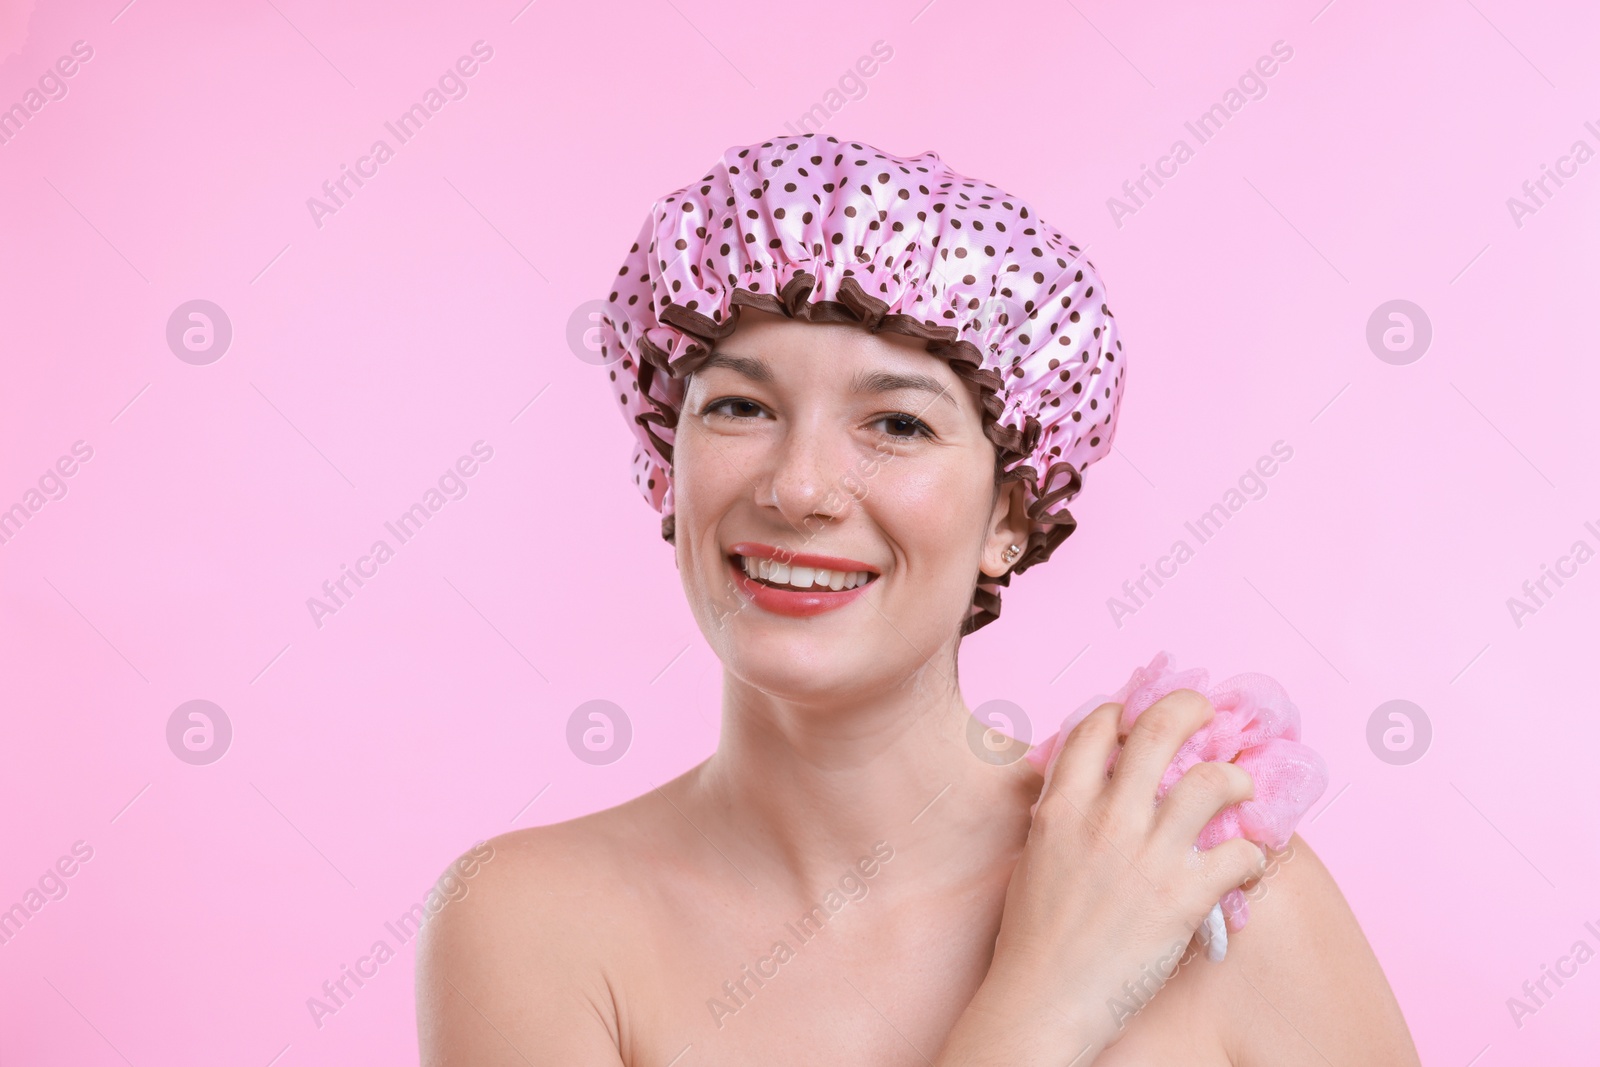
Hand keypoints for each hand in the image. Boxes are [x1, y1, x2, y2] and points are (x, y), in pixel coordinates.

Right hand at [938, 689, 1266, 1065]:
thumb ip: (1062, 814)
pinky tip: (1245, 861)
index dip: (1127, 709)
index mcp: (1062, 805)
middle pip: (1161, 727)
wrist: (1040, 1001)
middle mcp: (1105, 817)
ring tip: (1241, 786)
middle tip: (1208, 713)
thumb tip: (1086, 793)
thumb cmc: (1031, 937)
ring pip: (1212, 781)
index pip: (1099, 724)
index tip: (1143, 715)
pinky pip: (1239, 853)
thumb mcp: (1035, 855)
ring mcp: (1146, 856)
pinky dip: (1251, 853)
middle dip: (1193, 708)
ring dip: (1236, 778)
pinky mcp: (1182, 898)